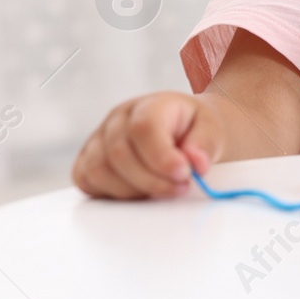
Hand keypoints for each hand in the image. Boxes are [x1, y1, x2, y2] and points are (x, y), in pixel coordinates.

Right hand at [72, 92, 225, 199]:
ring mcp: (99, 138)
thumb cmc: (194, 129)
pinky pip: (86, 180)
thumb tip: (197, 163)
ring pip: (99, 170)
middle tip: (179, 188)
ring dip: (132, 190)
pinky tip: (139, 192)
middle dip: (151, 180)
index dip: (161, 157)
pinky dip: (111, 193)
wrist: (183, 132)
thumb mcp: (212, 128)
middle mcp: (118, 119)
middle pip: (120, 153)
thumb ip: (206, 144)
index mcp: (149, 105)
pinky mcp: (87, 160)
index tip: (183, 174)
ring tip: (162, 190)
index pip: (144, 128)